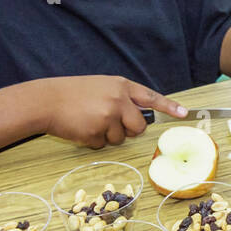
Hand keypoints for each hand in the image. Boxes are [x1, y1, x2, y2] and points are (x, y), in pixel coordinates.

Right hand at [43, 76, 186, 148]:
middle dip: (129, 130)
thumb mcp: (102, 86)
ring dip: (107, 135)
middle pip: (139, 126)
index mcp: (121, 86)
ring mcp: (107, 116)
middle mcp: (118, 100)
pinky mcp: (96, 132)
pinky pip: (103, 145)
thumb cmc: (73, 93)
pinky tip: (82, 129)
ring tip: (90, 121)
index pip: (150, 97)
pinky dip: (93, 141)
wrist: (46, 100)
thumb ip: (121, 98)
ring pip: (120, 138)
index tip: (184, 113)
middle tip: (112, 123)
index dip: (168, 106)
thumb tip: (137, 116)